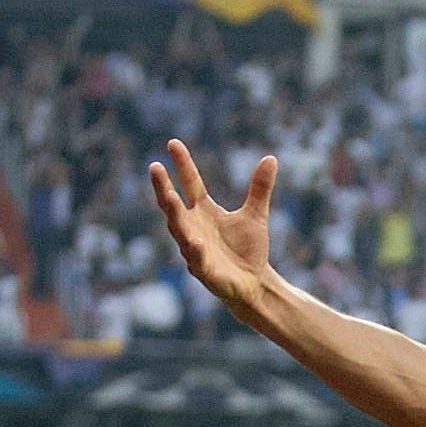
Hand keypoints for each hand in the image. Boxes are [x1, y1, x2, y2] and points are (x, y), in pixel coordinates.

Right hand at [149, 138, 277, 311]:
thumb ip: (259, 188)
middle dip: (163, 187)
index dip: (182, 164)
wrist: (254, 284)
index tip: (173, 143)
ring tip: (169, 197)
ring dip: (173, 214)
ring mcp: (195, 249)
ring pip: (179, 230)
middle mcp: (193, 227)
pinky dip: (195, 251)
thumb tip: (271, 158)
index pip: (189, 183)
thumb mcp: (255, 214)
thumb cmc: (248, 250)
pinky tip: (196, 241)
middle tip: (154, 167)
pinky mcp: (204, 270)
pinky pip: (197, 259)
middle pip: (174, 205)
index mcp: (203, 211)